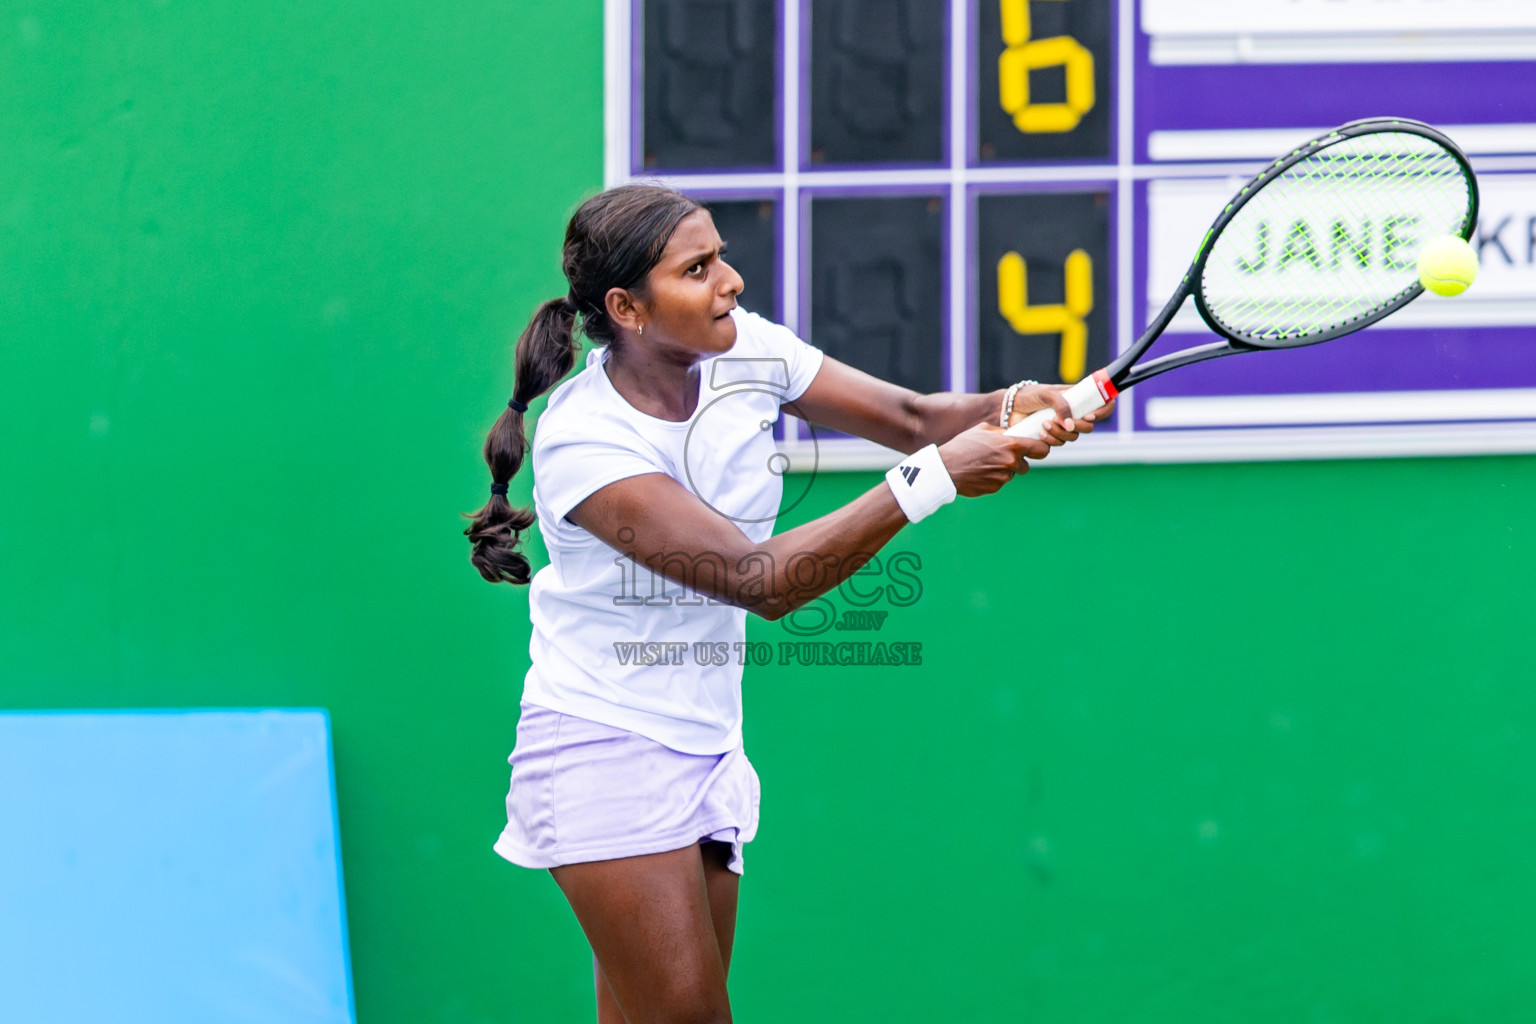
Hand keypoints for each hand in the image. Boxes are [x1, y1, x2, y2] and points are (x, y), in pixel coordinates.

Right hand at [936, 421, 1050, 496]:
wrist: (946, 468)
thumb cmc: (962, 445)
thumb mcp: (982, 430)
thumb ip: (1002, 433)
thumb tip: (1011, 434)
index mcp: (1011, 445)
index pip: (1041, 450)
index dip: (1041, 449)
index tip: (1037, 450)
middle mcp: (1011, 462)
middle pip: (1025, 465)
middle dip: (1016, 462)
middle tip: (1000, 457)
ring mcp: (1003, 477)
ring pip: (1011, 474)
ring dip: (1003, 470)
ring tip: (984, 464)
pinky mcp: (995, 488)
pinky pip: (999, 483)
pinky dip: (992, 478)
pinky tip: (979, 473)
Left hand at [1008, 385, 1116, 452]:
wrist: (1009, 408)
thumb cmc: (1029, 396)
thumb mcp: (1047, 394)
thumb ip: (1061, 405)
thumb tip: (1070, 425)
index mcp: (1077, 398)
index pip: (1101, 404)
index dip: (1102, 412)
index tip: (1089, 416)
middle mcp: (1073, 413)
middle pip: (1089, 427)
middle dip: (1077, 427)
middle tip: (1060, 421)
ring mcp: (1063, 426)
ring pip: (1073, 437)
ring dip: (1060, 433)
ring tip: (1043, 424)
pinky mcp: (1052, 437)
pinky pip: (1059, 444)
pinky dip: (1051, 440)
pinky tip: (1040, 432)